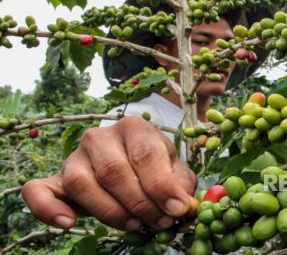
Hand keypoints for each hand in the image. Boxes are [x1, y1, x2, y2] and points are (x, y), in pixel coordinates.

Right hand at [21, 116, 196, 230]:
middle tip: (158, 222)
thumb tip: (183, 205)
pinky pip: (38, 190)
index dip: (161, 185)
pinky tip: (68, 223)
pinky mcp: (56, 178)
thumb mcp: (175, 172)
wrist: (131, 169)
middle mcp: (100, 136)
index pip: (145, 154)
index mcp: (133, 127)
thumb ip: (180, 185)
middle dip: (139, 203)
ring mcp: (75, 156)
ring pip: (82, 183)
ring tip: (134, 225)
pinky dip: (47, 208)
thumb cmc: (155, 169)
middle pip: (113, 171)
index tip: (175, 209)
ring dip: (109, 211)